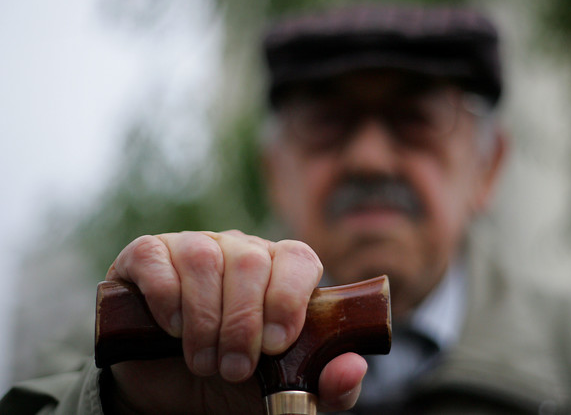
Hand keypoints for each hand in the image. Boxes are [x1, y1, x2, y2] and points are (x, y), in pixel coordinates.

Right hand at [104, 230, 366, 413]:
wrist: (172, 390)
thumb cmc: (236, 382)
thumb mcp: (285, 391)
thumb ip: (327, 383)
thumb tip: (353, 366)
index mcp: (280, 271)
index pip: (298, 258)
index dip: (289, 297)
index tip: (277, 344)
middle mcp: (239, 250)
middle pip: (250, 261)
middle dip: (243, 323)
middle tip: (235, 369)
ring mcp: (193, 246)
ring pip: (205, 259)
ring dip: (205, 319)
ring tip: (203, 361)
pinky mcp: (149, 255)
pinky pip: (158, 260)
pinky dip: (167, 298)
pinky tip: (172, 329)